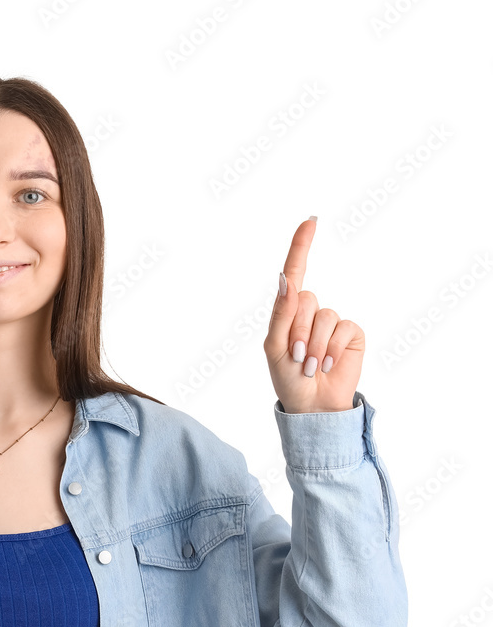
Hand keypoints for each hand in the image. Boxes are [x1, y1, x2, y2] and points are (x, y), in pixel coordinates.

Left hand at [263, 218, 363, 413]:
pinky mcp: (351, 332)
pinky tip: (326, 364)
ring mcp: (332, 321)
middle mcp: (310, 311)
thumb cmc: (288, 378)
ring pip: (324, 315)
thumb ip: (281, 313)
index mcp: (287, 312)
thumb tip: (285, 279)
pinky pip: (342, 326)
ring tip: (309, 364)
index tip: (311, 221)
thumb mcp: (274, 347)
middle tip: (296, 355)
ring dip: (313, 344)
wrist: (312, 405)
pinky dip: (331, 348)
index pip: (294, 273)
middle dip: (297, 329)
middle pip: (305, 298)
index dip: (301, 246)